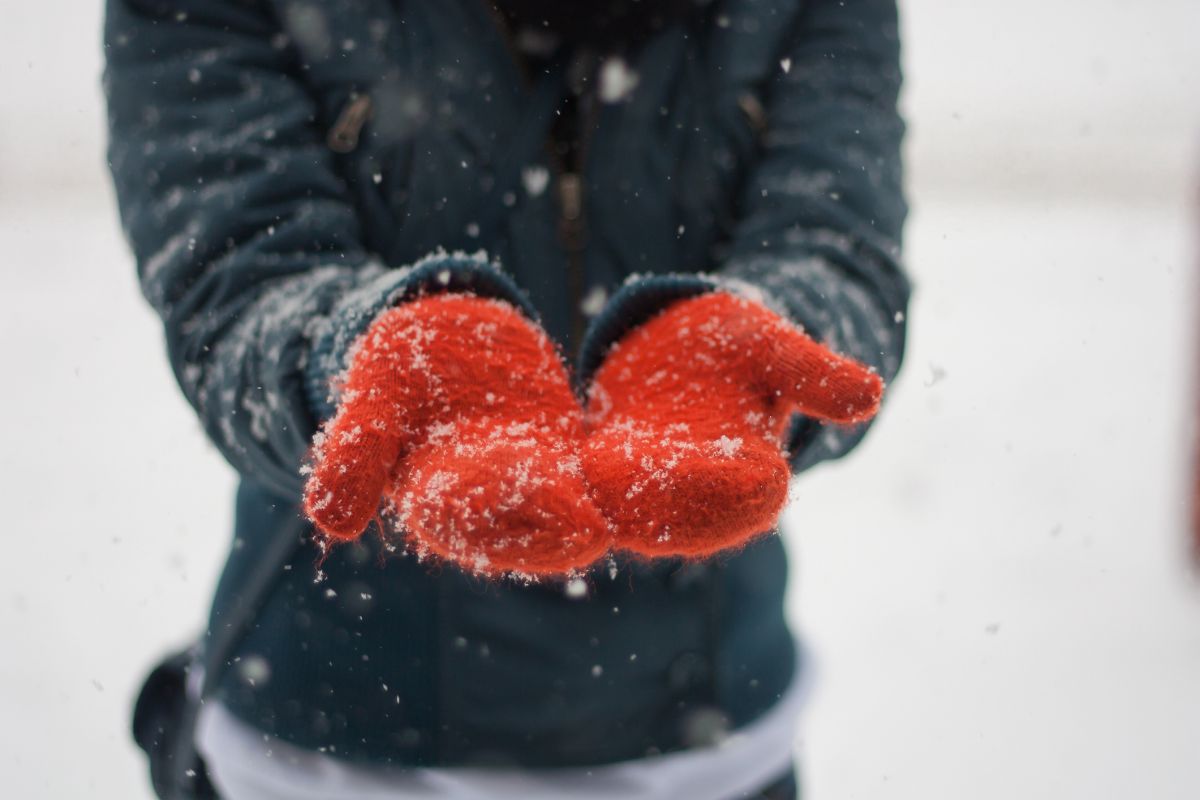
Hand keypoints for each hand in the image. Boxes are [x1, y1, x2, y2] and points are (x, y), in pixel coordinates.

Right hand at [303, 294, 609, 576]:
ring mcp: (534, 479)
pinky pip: (599, 470)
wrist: (443, 337)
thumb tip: (326, 521)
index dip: (501, 518)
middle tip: (597, 529)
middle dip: (560, 526)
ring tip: (633, 508)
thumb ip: (355, 454)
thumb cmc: (396, 367)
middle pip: (527, 522)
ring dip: (600, 507)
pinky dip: (625, 472)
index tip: (534, 517)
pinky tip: (666, 469)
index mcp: (436, 498)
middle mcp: (491, 502)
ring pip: (571, 502)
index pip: (466, 519)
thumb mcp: (372, 396)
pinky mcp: (568, 454)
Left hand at [583, 292, 881, 557]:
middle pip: (682, 512)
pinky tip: (552, 473)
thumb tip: (871, 396)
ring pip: (631, 507)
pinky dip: (575, 484)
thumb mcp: (778, 350)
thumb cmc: (743, 346)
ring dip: (608, 502)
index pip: (748, 497)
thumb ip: (816, 376)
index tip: (710, 482)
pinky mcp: (606, 471)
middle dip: (655, 505)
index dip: (730, 492)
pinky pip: (590, 485)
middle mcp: (701, 494)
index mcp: (755, 474)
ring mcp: (651, 489)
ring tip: (583, 486)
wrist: (685, 342)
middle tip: (626, 492)